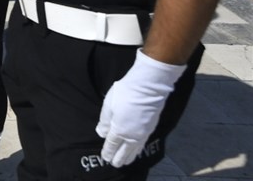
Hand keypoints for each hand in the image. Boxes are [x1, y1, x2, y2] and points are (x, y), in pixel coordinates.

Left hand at [96, 51, 185, 166]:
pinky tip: (137, 150)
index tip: (105, 158)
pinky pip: (143, 144)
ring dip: (129, 156)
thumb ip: (105, 122)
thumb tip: (102, 134)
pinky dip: (138, 149)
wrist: (148, 88)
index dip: (108, 152)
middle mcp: (132, 136)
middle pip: (124, 151)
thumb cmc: (125, 94)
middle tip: (114, 164)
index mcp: (120, 130)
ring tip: (125, 161)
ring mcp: (143, 133)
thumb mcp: (108, 105)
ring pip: (135, 150)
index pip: (112, 145)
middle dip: (118, 158)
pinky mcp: (151, 128)